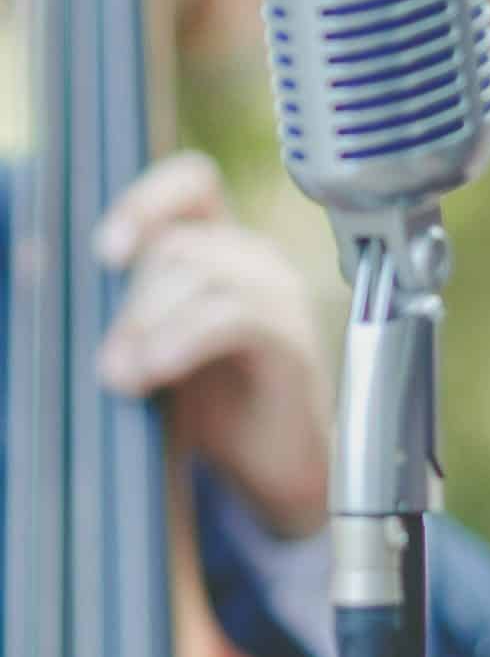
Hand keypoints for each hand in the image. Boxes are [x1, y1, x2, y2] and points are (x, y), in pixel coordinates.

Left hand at [92, 151, 329, 537]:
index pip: (193, 182)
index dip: (148, 201)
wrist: (273, 474)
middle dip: (130, 302)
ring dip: (148, 323)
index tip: (107, 254)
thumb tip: (30, 257)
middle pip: (179, 243)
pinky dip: (183, 339)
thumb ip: (106, 305)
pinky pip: (233, 315)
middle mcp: (257, 263)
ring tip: (125, 379)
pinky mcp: (293, 340)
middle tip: (108, 364)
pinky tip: (157, 372)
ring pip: (200, 272)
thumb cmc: (213, 411)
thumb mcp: (147, 347)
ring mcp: (281, 297)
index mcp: (222, 251)